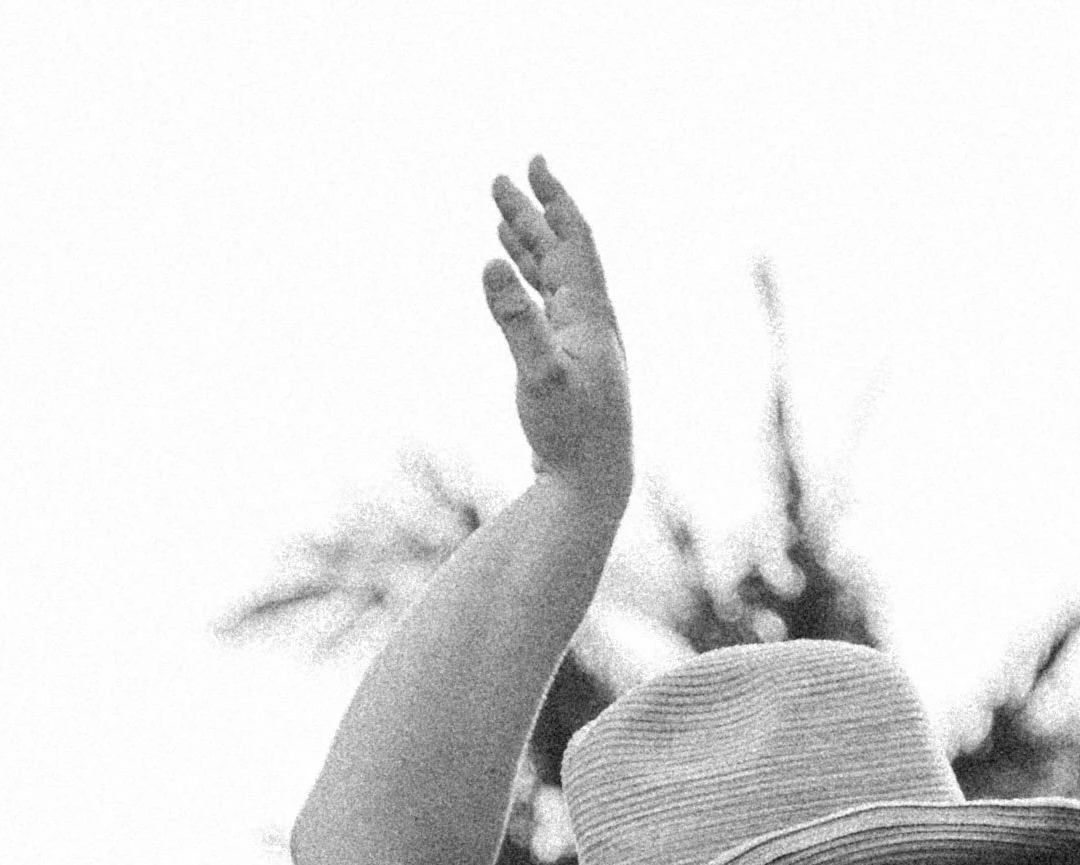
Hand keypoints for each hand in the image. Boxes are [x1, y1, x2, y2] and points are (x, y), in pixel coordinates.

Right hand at [484, 157, 632, 514]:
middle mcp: (590, 325)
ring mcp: (581, 347)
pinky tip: (513, 281)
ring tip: (501, 221)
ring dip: (527, 248)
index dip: (554, 199)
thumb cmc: (569, 436)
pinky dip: (528, 286)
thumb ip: (513, 319)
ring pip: (552, 282)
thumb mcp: (537, 376)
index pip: (573, 240)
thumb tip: (488, 262)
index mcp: (590, 316)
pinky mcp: (568, 370)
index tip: (533, 162)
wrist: (592, 488)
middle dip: (531, 214)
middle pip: (559, 254)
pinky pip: (546, 310)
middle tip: (499, 181)